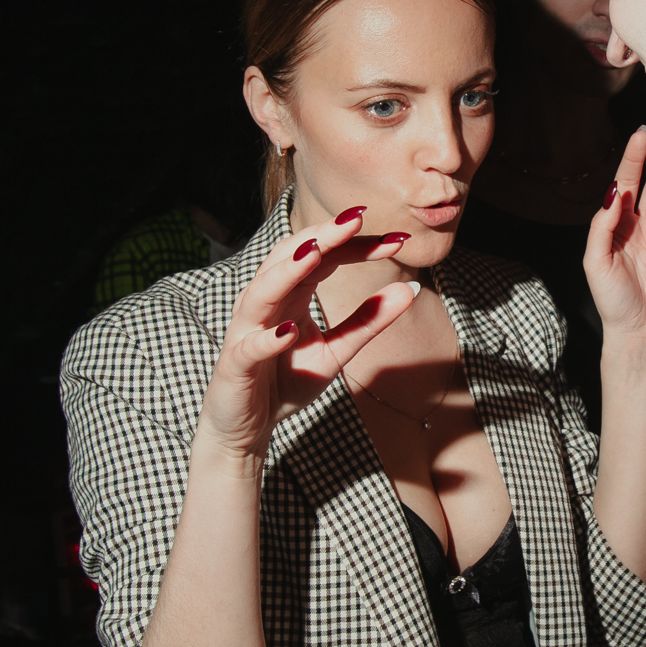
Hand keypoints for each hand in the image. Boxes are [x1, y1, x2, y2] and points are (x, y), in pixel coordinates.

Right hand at [196, 212, 417, 461]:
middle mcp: (266, 303)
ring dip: (288, 270)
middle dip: (323, 237)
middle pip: (290, 257)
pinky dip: (267, 337)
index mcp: (291, 294)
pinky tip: (290, 331)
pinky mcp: (235, 365)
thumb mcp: (336, 352)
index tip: (399, 239)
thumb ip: (368, 322)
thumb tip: (411, 289)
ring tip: (316, 253)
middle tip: (358, 219)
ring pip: (262, 291)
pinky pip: (249, 347)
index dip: (359, 246)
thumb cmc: (287, 382)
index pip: (325, 257)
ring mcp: (246, 331)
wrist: (247, 428)